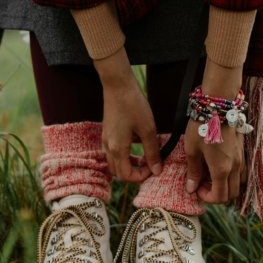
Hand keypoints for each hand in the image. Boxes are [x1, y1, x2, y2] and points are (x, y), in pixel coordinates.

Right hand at [95, 48, 162, 181]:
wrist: (118, 85)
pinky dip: (124, 155)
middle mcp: (108, 147)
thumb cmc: (133, 105)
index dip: (140, 176)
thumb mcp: (148, 129)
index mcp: (118, 149)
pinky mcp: (106, 132)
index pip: (126, 175)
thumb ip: (152, 152)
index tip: (153, 168)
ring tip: (144, 156)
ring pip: (114, 162)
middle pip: (118, 172)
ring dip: (129, 164)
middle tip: (150, 164)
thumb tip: (157, 171)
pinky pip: (113, 152)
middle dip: (134, 172)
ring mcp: (105, 139)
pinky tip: (136, 143)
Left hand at [184, 58, 244, 202]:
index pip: (219, 197)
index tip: (196, 188)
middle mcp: (235, 167)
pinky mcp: (243, 151)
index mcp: (221, 170)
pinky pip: (241, 172)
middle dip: (217, 194)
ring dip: (226, 185)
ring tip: (211, 175)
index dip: (207, 198)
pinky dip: (232, 176)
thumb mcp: (192, 150)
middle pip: (232, 194)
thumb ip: (193, 171)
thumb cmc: (201, 127)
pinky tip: (219, 165)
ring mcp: (241, 159)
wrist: (219, 105)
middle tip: (202, 184)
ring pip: (239, 184)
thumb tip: (191, 189)